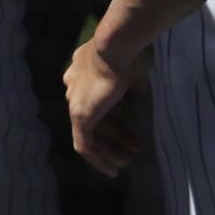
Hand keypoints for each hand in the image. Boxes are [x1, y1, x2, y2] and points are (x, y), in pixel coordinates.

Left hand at [65, 33, 151, 174]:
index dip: (120, 112)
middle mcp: (75, 81)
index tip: (135, 122)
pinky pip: (84, 144)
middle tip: (135, 146)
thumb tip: (139, 88)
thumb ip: (134, 78)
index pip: (100, 94)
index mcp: (84, 65)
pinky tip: (113, 170)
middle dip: (117, 133)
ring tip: (131, 158)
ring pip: (92, 132)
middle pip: (97, 114)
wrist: (119, 44)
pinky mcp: (79, 115)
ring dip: (111, 148)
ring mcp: (75, 99)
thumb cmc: (132, 49)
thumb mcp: (135, 64)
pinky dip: (98, 159)